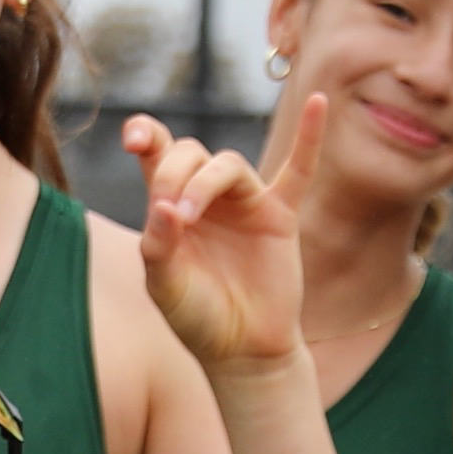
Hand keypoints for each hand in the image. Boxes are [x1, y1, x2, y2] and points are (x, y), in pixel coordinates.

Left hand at [125, 95, 321, 374]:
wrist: (241, 351)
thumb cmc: (197, 318)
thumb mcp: (164, 286)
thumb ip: (158, 246)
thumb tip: (163, 206)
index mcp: (171, 205)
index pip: (157, 154)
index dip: (147, 136)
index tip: (134, 138)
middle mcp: (207, 196)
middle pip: (190, 153)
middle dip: (174, 174)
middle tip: (170, 214)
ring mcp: (245, 203)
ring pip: (228, 164)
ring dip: (204, 181)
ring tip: (188, 215)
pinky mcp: (280, 215)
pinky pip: (300, 170)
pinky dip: (310, 137)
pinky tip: (318, 102)